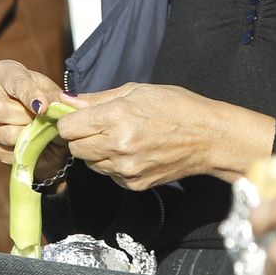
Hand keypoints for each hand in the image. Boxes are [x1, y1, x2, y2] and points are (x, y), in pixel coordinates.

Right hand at [0, 60, 68, 173]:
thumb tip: (64, 103)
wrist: (40, 124)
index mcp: (2, 73)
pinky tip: (31, 143)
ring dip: (25, 136)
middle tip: (42, 121)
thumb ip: (56, 97)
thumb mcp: (52, 93)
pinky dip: (21, 150)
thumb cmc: (44, 100)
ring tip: (38, 132)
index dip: (30, 95)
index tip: (43, 107)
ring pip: (0, 133)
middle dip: (25, 118)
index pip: (15, 82)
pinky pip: (2, 152)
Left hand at [54, 83, 273, 189]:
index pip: (68, 127)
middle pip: (75, 147)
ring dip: (96, 150)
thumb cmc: (176, 106)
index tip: (77, 116)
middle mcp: (117, 146)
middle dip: (80, 136)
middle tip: (99, 126)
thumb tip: (68, 100)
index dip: (69, 120)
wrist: (207, 137)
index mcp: (116, 117)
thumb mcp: (137, 90)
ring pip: (90, 163)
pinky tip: (131, 151)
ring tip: (119, 137)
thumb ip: (98, 98)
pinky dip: (112, 164)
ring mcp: (125, 169)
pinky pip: (108, 174)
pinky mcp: (134, 184)